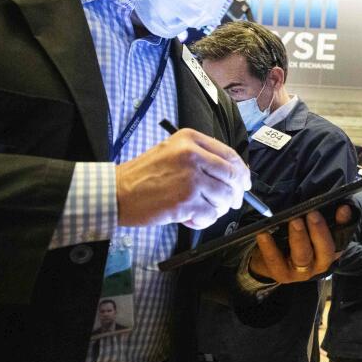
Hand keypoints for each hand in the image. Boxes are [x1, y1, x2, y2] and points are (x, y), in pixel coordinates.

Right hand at [117, 128, 250, 229]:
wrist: (116, 191)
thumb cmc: (143, 175)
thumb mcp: (171, 152)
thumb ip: (201, 158)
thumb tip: (234, 174)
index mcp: (191, 139)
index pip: (230, 155)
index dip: (242, 173)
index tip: (244, 184)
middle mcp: (193, 155)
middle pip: (233, 177)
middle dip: (235, 194)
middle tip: (230, 203)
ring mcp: (190, 178)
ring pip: (224, 198)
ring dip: (216, 209)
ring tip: (198, 210)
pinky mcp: (186, 201)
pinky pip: (210, 215)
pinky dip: (203, 221)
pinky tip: (189, 218)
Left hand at [249, 209, 339, 283]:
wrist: (272, 264)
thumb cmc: (295, 242)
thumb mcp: (309, 230)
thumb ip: (320, 218)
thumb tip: (333, 202)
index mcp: (331, 250)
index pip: (342, 236)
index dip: (344, 223)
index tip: (343, 208)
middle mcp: (320, 263)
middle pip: (325, 250)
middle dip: (319, 231)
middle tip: (313, 214)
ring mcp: (301, 272)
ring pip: (303, 257)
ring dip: (299, 238)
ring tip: (294, 222)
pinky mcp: (282, 275)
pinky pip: (275, 260)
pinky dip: (269, 247)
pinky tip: (263, 234)